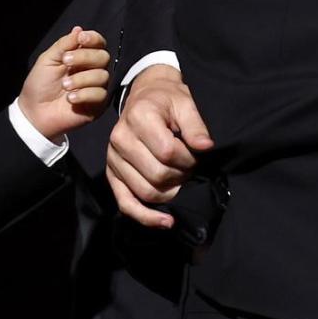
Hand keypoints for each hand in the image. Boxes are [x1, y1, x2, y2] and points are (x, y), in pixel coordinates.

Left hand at [17, 27, 110, 140]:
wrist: (34, 113)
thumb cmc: (39, 85)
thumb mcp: (48, 60)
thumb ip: (64, 45)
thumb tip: (79, 29)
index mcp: (82, 57)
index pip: (98, 43)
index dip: (93, 39)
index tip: (81, 39)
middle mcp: (92, 70)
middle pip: (103, 57)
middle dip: (84, 57)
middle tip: (65, 62)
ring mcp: (96, 87)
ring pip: (103, 76)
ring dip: (82, 79)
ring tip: (65, 86)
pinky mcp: (98, 105)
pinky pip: (101, 94)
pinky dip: (84, 94)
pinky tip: (70, 98)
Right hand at [105, 64, 213, 228]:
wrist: (145, 97)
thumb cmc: (167, 100)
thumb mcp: (185, 103)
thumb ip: (196, 125)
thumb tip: (205, 147)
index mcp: (139, 118)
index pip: (167, 152)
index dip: (188, 158)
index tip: (197, 154)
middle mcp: (120, 139)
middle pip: (156, 175)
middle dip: (182, 176)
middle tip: (192, 168)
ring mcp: (113, 159)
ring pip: (144, 192)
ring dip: (170, 194)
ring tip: (183, 182)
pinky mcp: (112, 174)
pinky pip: (126, 203)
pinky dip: (146, 217)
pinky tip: (166, 221)